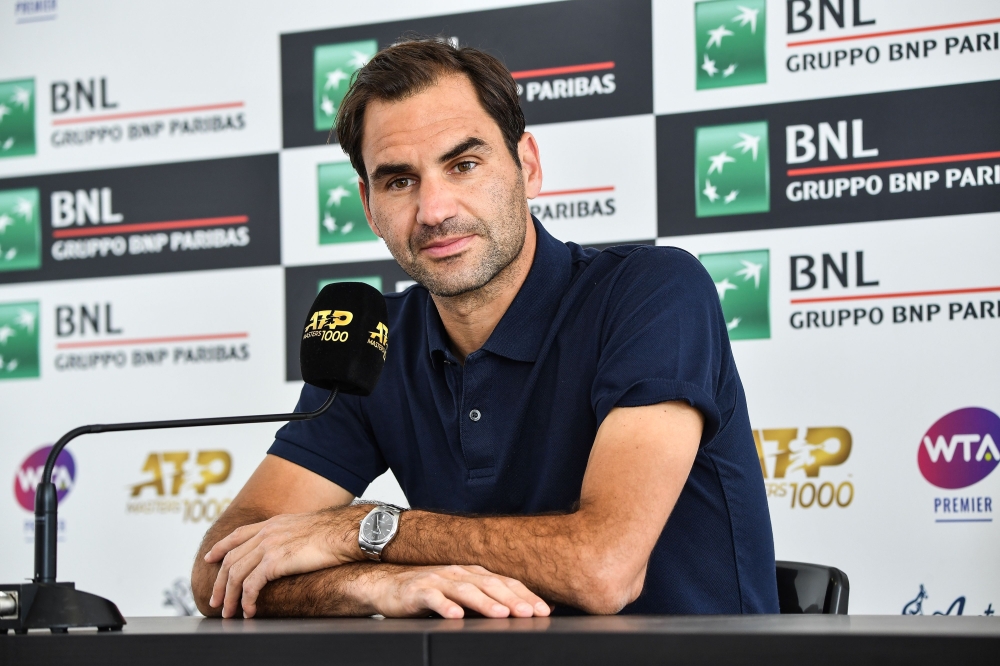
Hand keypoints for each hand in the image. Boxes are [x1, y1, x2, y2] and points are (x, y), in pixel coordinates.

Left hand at [204, 507, 363, 617]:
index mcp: (273, 523)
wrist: (347, 533)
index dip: (220, 547)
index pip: (238, 534)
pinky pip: (250, 585)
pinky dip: (246, 600)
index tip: (209, 558)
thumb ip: (291, 536)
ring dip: (230, 597)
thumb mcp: (306, 528)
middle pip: (231, 558)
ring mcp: (269, 545)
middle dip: (220, 582)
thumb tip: (290, 549)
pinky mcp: (275, 561)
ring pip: (236, 574)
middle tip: (216, 601)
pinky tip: (249, 610)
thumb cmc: (336, 534)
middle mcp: (267, 532)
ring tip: (229, 613)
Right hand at [369, 565, 550, 618]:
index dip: (526, 595)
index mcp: (472, 574)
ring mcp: (438, 579)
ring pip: (465, 590)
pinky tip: (456, 616)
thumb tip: (517, 612)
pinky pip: (433, 598)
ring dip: (485, 602)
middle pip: (490, 585)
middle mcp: (458, 573)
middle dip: (512, 599)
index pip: (505, 583)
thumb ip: (483, 600)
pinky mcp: (417, 590)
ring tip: (501, 614)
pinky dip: (445, 606)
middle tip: (530, 613)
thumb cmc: (425, 591)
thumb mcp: (459, 594)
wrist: (386, 584)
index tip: (544, 610)